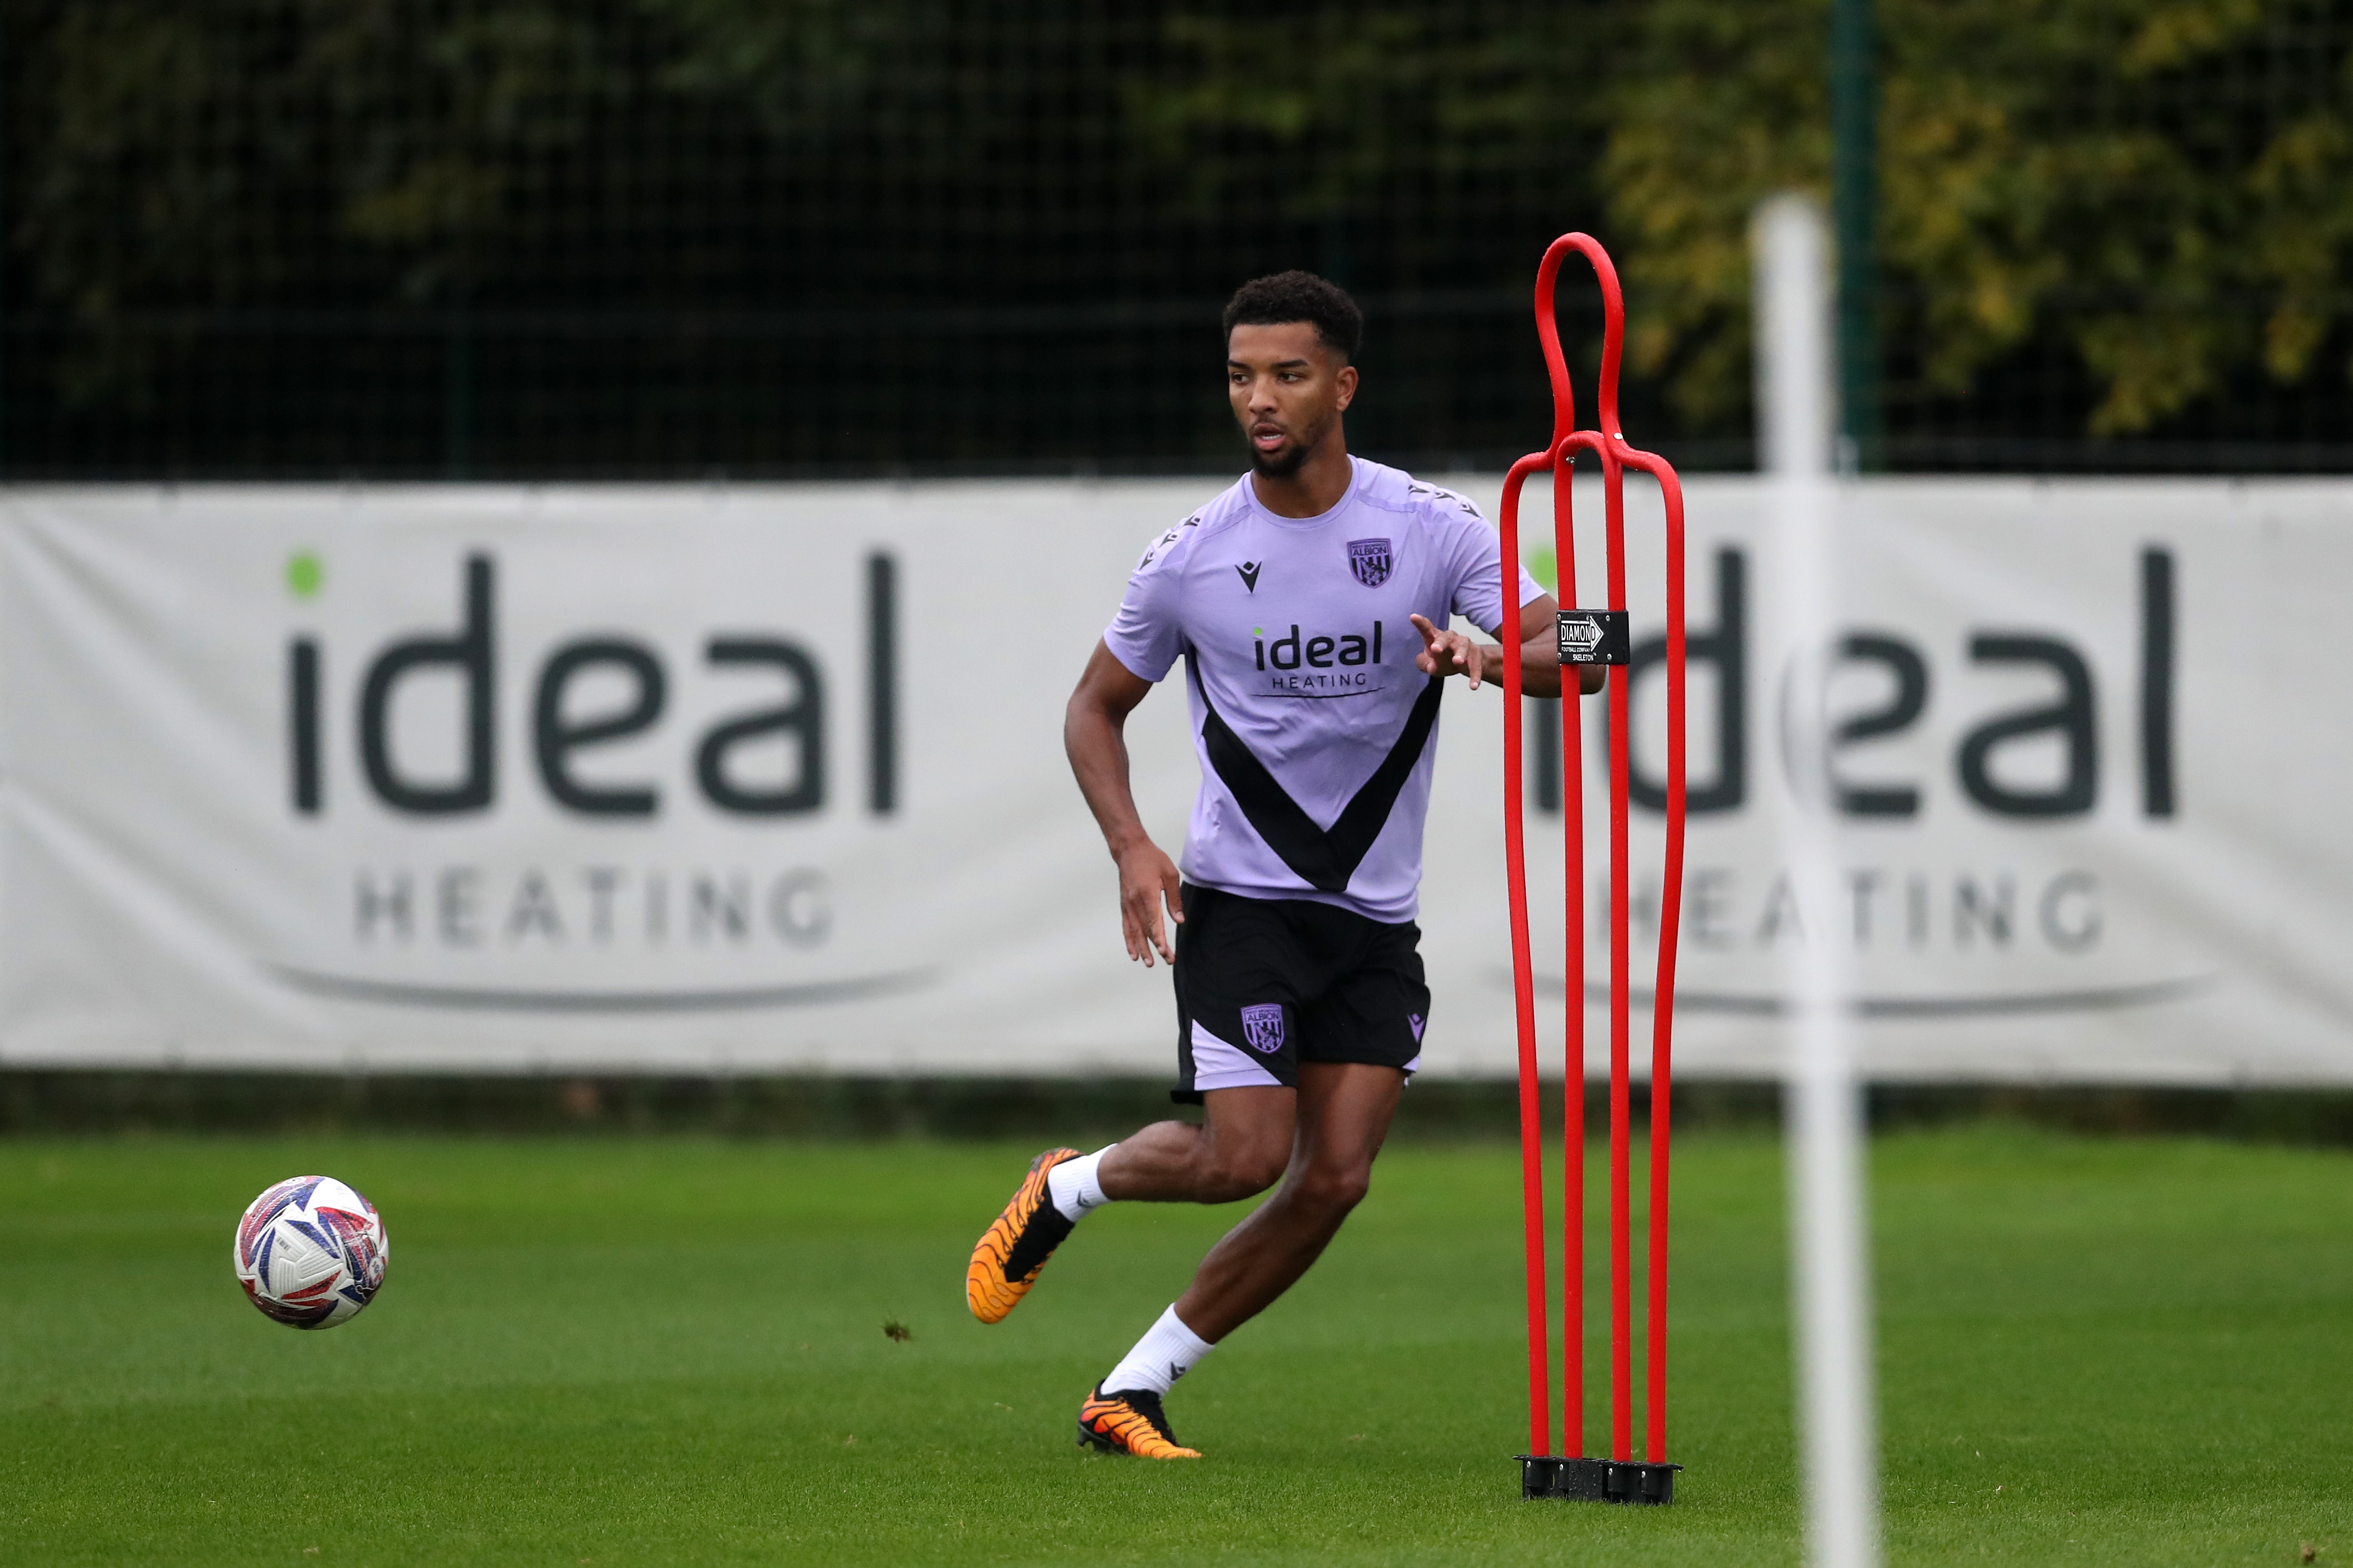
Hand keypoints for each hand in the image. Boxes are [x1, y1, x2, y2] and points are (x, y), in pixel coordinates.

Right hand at [1116, 838, 1184, 966]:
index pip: (1153, 921)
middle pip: (1145, 930)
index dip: (1159, 938)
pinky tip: (1133, 953)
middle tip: (1167, 961)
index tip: (1164, 951)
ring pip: (1134, 932)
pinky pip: (1126, 927)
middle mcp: (1135, 902)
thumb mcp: (1169, 874)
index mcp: (1147, 894)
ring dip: (1141, 948)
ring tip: (1148, 963)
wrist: (1130, 850)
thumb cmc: (1152, 859)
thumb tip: (1179, 920)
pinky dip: (1129, 941)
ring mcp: (1127, 905)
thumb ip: (1174, 898)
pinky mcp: (1124, 905)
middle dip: (1155, 948)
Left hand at [1409, 613, 1487, 689]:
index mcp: (1435, 637)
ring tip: (1457, 662)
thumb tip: (1431, 666)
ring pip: (1463, 646)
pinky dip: (1475, 675)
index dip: (1420, 623)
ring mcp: (1465, 644)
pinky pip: (1476, 665)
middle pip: (1446, 637)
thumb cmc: (1442, 659)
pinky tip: (1473, 686)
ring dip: (1461, 654)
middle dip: (1441, 642)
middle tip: (1435, 649)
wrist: (1466, 663)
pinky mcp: (1476, 654)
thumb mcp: (1429, 663)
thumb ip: (1423, 663)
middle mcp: (1451, 638)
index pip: (1427, 629)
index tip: (1413, 617)